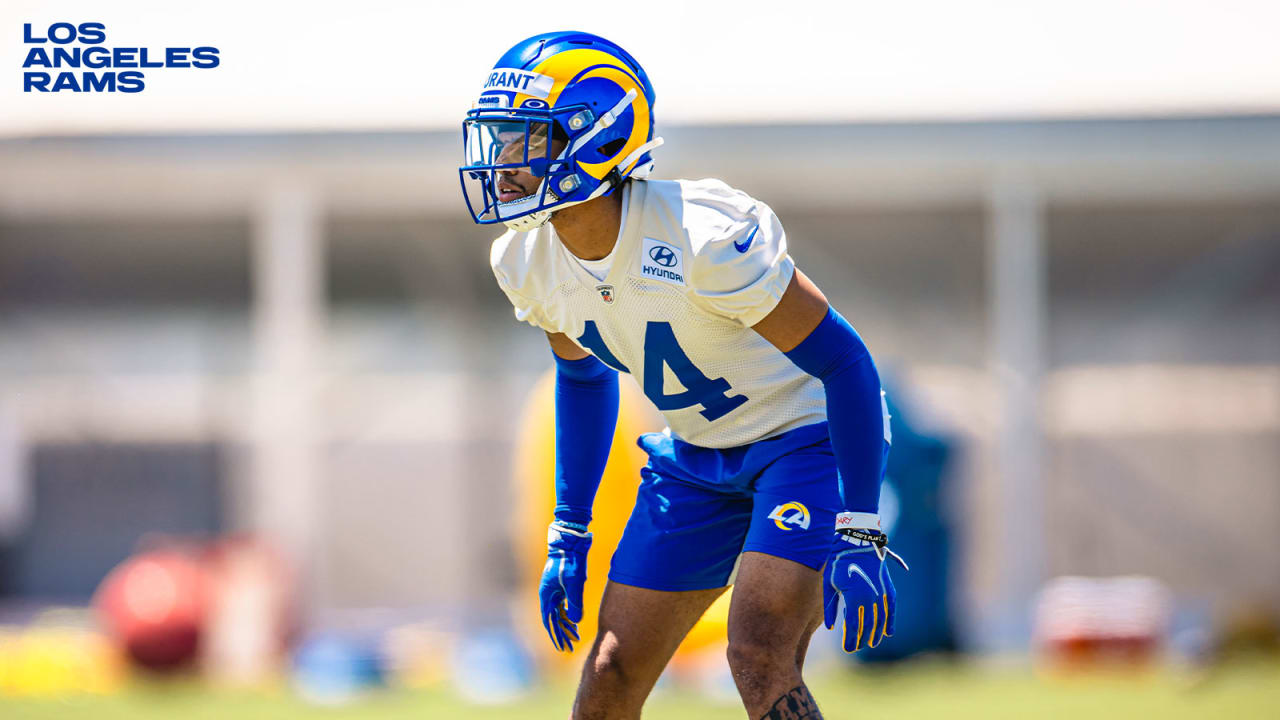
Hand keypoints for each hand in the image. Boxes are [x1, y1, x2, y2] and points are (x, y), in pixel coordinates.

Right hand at [539, 521, 591, 651]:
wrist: (570, 542)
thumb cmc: (570, 562)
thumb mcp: (574, 584)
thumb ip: (575, 603)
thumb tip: (576, 622)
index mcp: (547, 595)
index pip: (550, 621)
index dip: (556, 635)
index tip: (563, 647)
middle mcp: (548, 594)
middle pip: (554, 619)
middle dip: (562, 634)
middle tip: (570, 647)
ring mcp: (555, 590)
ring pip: (559, 613)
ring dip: (566, 625)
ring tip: (575, 638)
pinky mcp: (562, 585)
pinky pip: (564, 604)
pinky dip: (569, 614)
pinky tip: (575, 621)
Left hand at [823, 523, 907, 652]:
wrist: (857, 543)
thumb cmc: (838, 564)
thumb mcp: (829, 584)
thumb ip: (830, 607)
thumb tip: (832, 627)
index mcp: (854, 597)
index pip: (853, 626)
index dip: (851, 639)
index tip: (848, 649)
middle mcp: (870, 597)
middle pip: (868, 626)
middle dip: (862, 639)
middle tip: (856, 648)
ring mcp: (881, 593)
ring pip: (881, 620)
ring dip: (876, 633)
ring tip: (871, 643)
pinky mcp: (888, 588)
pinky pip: (891, 608)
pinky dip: (890, 621)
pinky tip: (888, 632)